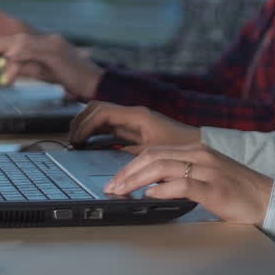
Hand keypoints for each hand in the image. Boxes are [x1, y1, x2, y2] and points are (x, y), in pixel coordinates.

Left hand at [0, 33, 102, 99]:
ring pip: (19, 42)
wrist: (95, 82)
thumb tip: (5, 69)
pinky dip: (20, 54)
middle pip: (10, 39)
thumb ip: (25, 68)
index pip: (10, 41)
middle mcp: (45, 38)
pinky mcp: (56, 52)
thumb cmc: (71, 78)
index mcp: (41, 42)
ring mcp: (51, 43)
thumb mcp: (43, 73)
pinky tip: (8, 58)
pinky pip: (34, 50)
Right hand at [68, 102, 199, 149]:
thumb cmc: (184, 149)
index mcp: (137, 115)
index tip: (76, 141)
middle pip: (96, 110)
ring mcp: (135, 122)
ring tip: (77, 145)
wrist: (202, 148)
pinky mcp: (137, 131)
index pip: (101, 111)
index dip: (84, 124)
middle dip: (80, 123)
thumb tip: (108, 164)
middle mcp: (134, 115)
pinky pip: (110, 128)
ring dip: (87, 128)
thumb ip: (131, 156)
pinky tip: (91, 148)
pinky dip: (97, 135)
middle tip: (72, 142)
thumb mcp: (156, 154)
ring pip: (102, 118)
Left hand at [105, 144, 272, 224]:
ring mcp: (207, 170)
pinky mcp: (214, 188)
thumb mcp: (208, 175)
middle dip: (127, 171)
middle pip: (153, 156)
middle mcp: (200, 154)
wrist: (269, 199)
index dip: (130, 164)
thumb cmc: (239, 191)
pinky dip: (162, 191)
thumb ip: (183, 175)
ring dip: (136, 180)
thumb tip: (153, 185)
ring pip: (162, 167)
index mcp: (197, 149)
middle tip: (111, 186)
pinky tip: (150, 197)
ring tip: (122, 191)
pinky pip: (182, 185)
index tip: (116, 178)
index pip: (154, 151)